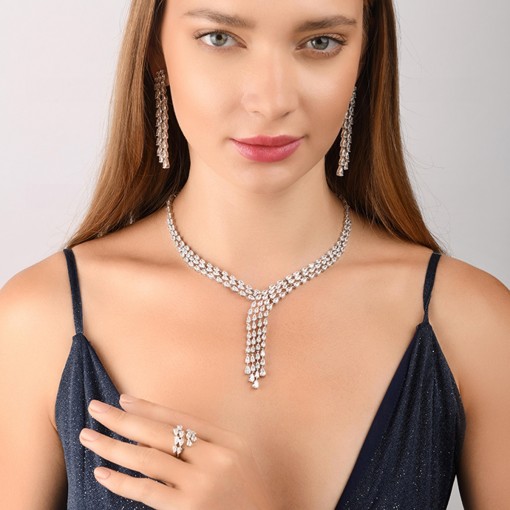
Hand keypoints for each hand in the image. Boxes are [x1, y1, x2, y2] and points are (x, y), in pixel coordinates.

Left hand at [79, 395, 273, 509]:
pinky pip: (146, 491)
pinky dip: (121, 482)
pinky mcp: (188, 509)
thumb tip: (162, 429)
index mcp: (228, 440)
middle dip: (123, 419)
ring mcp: (201, 485)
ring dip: (113, 446)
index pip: (180, 418)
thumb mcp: (238, 459)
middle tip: (95, 408)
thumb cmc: (247, 494)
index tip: (123, 397)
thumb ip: (209, 443)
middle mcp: (215, 458)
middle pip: (159, 433)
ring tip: (89, 436)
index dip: (148, 407)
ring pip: (147, 459)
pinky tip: (102, 472)